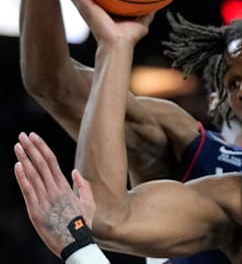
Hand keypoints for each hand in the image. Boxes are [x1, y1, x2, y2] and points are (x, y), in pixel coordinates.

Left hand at [14, 132, 95, 257]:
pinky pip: (27, 190)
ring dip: (23, 158)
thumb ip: (83, 185)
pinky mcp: (35, 209)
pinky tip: (17, 165)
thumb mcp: (89, 202)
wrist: (75, 241)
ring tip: (17, 145)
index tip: (34, 136)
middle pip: (40, 163)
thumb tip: (73, 171)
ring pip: (32, 174)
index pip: (51, 161)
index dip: (41, 147)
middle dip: (31, 147)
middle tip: (22, 135)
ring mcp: (44, 199)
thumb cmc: (83, 222)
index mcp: (65, 186)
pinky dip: (21, 177)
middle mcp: (54, 189)